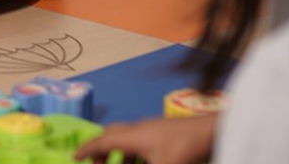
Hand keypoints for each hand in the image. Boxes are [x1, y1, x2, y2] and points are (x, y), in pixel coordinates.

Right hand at [74, 115, 216, 163]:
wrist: (213, 133)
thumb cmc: (184, 150)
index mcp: (132, 136)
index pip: (102, 141)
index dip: (87, 149)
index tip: (75, 156)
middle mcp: (139, 129)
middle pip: (113, 135)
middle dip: (102, 150)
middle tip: (97, 163)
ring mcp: (154, 129)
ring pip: (129, 140)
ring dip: (121, 154)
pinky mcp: (167, 133)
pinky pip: (143, 142)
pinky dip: (137, 154)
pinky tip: (146, 162)